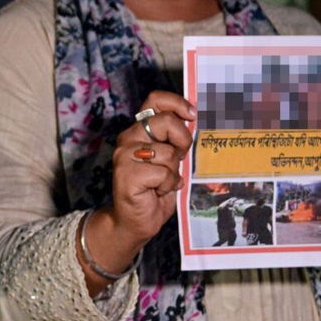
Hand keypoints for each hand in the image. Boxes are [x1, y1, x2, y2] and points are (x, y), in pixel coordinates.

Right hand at [106, 91, 195, 240]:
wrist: (134, 221)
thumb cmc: (154, 190)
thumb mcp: (170, 160)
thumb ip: (175, 141)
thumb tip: (195, 122)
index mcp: (139, 130)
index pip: (155, 100)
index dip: (177, 103)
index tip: (192, 115)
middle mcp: (128, 138)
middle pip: (165, 121)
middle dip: (182, 141)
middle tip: (178, 158)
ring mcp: (124, 155)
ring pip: (167, 152)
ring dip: (172, 172)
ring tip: (160, 183)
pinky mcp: (126, 173)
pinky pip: (163, 173)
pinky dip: (167, 185)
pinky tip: (155, 192)